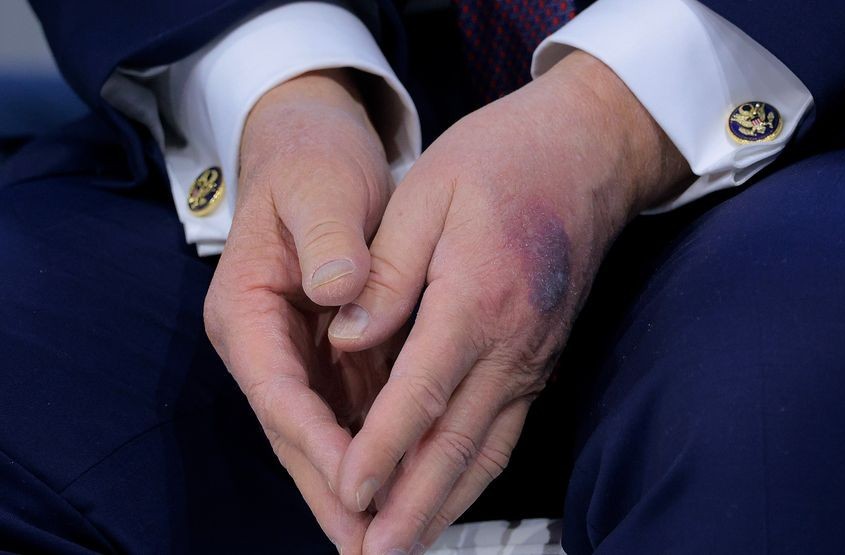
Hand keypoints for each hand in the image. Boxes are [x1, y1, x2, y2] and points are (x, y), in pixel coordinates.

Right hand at [202, 69, 395, 552]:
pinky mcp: (332, 353)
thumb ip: (327, 239)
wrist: (313, 148)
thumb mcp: (318, 190)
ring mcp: (299, 354)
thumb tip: (341, 290)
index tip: (356, 485)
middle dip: (333, 490)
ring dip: (355, 485)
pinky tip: (405, 481)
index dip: (315, 443)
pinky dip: (375, 449)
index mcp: (247, 312)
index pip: (279, 393)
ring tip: (390, 534)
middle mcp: (267, 345)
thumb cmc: (311, 165)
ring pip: (325, 434)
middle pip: (296, 432)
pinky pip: (351, 413)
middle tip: (370, 545)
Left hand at [327, 51, 691, 552]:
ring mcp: (534, 355)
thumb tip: (347, 338)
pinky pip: (506, 430)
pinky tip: (450, 496)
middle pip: (458, 443)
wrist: (589, 152)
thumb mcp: (430, 191)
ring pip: (487, 449)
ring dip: (445, 505)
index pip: (422, 393)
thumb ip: (389, 271)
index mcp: (478, 297)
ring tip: (406, 548)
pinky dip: (474, 474)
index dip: (381, 451)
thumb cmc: (502, 160)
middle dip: (413, 507)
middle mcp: (514, 342)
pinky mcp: (541, 358)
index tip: (345, 494)